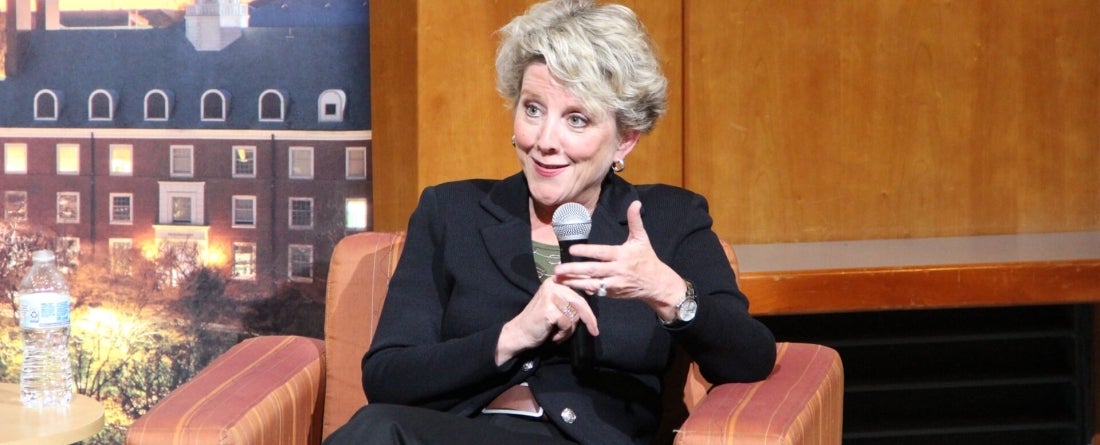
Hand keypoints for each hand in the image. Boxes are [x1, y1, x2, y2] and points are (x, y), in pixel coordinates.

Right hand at [495, 279, 598, 365]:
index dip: (590, 299)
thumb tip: (592, 290)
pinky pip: (567, 324)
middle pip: (580, 302)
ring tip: (559, 334)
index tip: (597, 309)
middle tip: (594, 331)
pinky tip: (554, 336)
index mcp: (555, 281)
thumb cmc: (540, 321)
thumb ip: (570, 298)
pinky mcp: (549, 310)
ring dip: (570, 330)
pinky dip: (563, 334)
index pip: (579, 287)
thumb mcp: (556, 304)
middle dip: (589, 319)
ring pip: (575, 315)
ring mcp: (551, 297)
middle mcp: (553, 285)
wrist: (519, 333)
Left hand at [553, 200, 684, 320]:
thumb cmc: (646, 258)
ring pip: (591, 284)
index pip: (602, 253)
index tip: (572, 249)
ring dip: (573, 282)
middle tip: (557, 269)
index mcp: (622, 255)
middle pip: (593, 270)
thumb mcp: (641, 239)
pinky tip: (568, 286)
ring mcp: (614, 284)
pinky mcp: (612, 293)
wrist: (656, 283)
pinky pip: (595, 292)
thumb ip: (635, 221)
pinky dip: (583, 289)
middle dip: (574, 270)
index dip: (587, 252)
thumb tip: (636, 203)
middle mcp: (617, 270)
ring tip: (557, 279)